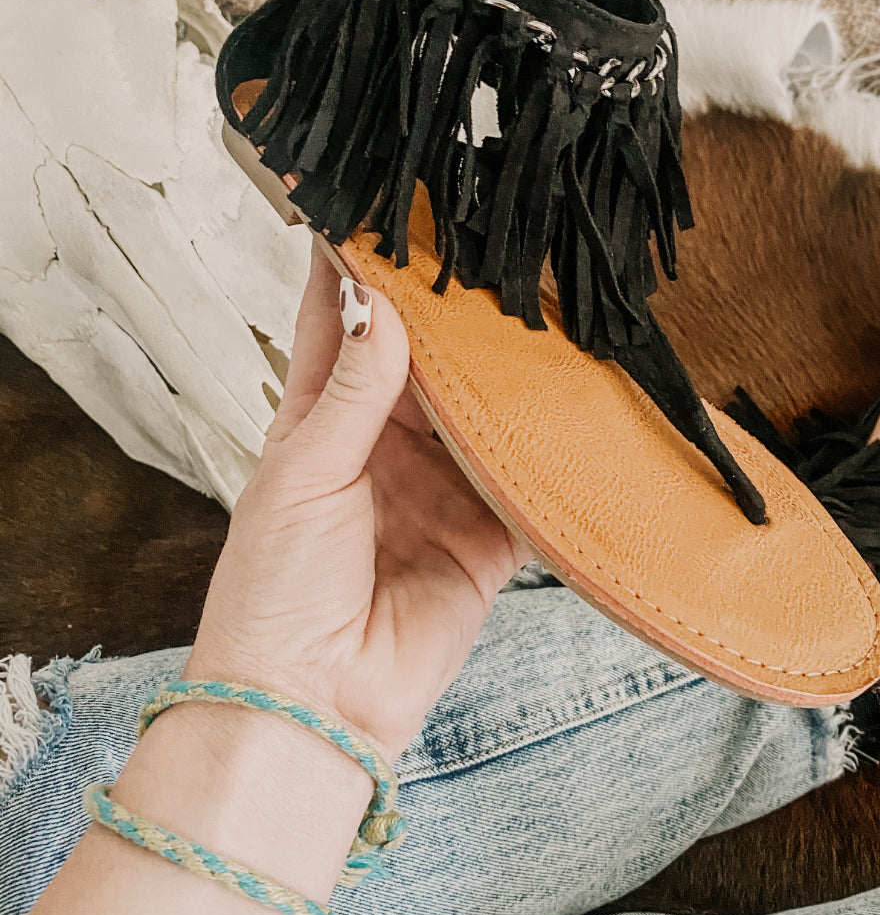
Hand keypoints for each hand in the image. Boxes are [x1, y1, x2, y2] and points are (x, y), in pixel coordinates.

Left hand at [183, 244, 529, 761]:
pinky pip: (525, 482)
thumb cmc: (275, 593)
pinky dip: (547, 450)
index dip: (357, 272)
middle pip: (424, 362)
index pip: (340, 328)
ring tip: (534, 309)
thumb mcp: (303, 475)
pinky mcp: (487, 536)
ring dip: (504, 373)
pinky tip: (568, 404)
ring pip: (481, 412)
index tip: (380, 210)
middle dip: (450, 313)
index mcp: (320, 426)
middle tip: (482, 249)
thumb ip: (353, 394)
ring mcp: (440, 489)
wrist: (313, 703)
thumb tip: (381, 306)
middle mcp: (384, 448)